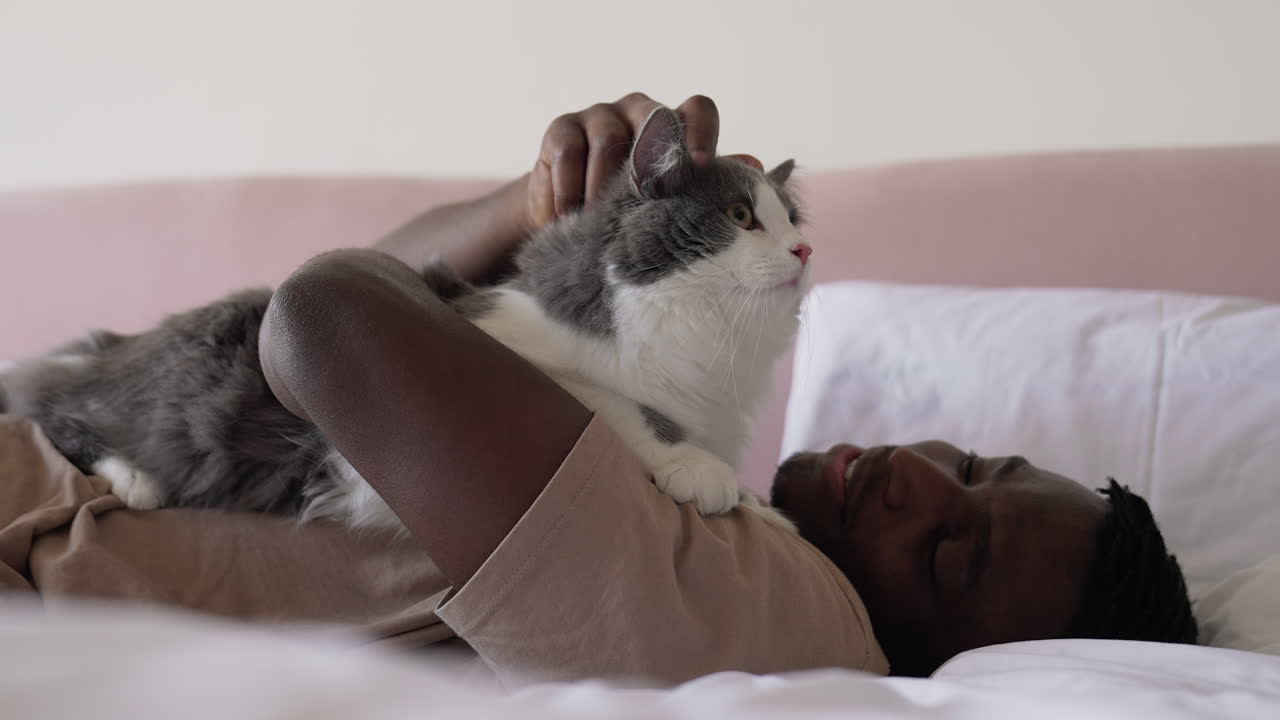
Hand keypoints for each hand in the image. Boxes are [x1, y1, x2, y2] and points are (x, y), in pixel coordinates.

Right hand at [524, 92, 720, 229]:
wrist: (565, 216)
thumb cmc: (627, 208)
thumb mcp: (665, 201)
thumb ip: (705, 184)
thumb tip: (753, 167)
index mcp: (672, 126)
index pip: (697, 110)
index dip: (703, 131)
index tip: (700, 166)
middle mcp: (638, 112)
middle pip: (650, 121)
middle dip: (648, 168)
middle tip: (645, 207)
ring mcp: (598, 117)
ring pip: (608, 142)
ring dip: (603, 191)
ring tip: (601, 228)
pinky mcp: (561, 130)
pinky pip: (567, 154)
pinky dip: (568, 192)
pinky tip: (567, 220)